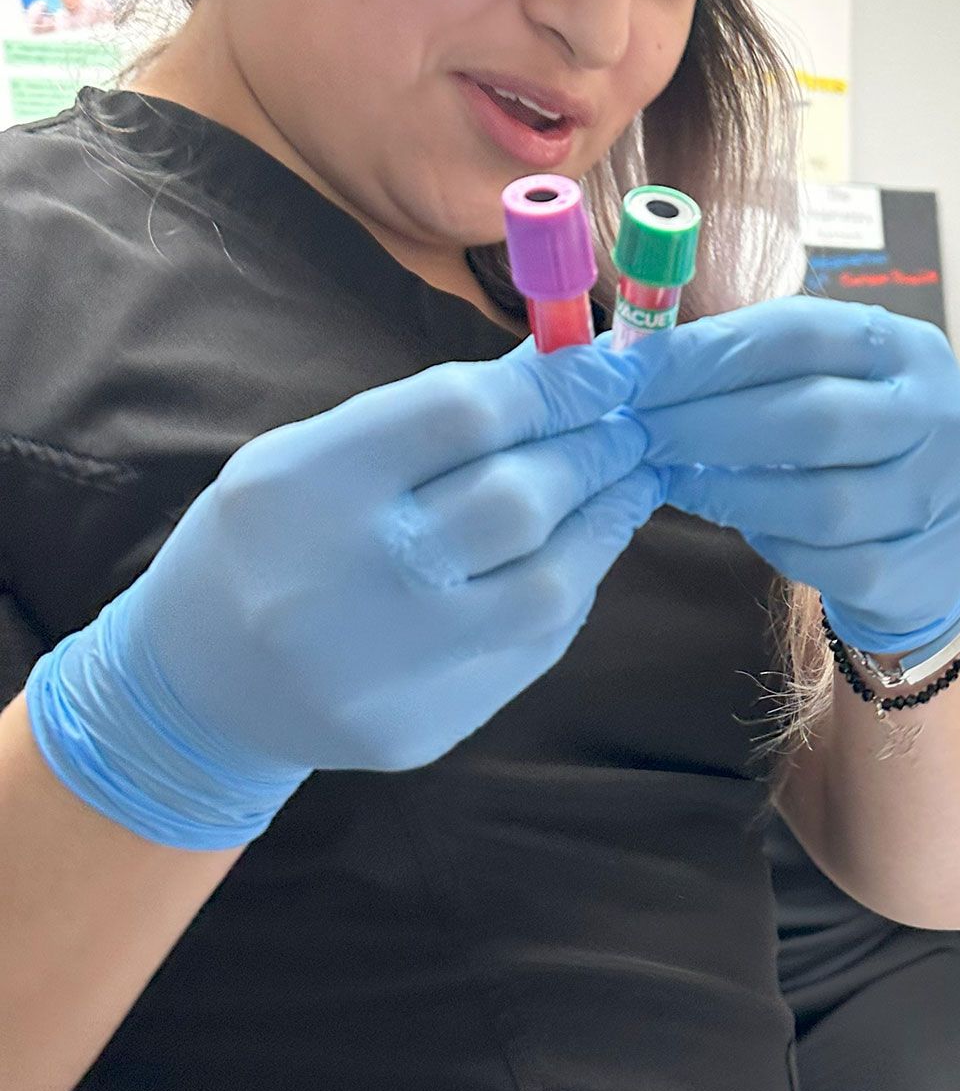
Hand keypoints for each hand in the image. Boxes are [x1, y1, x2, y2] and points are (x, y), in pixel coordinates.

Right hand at [27, 337, 660, 847]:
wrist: (199, 688)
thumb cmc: (273, 541)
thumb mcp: (318, 453)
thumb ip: (434, 415)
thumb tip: (563, 362)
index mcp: (306, 485)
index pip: (465, 414)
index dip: (557, 385)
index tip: (608, 368)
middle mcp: (346, 579)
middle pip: (518, 500)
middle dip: (595, 452)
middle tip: (629, 428)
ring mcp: (388, 668)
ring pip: (550, 586)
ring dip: (606, 522)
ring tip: (626, 483)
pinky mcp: (425, 729)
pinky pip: (534, 647)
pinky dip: (569, 589)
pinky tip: (577, 554)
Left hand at [625, 301, 959, 654]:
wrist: (937, 540)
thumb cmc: (858, 447)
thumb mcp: (828, 383)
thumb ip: (751, 369)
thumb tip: (634, 363)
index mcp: (909, 347)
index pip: (801, 334)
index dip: (708, 353)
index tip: (634, 374)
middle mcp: (943, 414)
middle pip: (814, 417)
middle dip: (709, 425)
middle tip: (642, 435)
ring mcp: (944, 496)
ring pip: (824, 501)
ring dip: (733, 492)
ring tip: (678, 482)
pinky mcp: (927, 568)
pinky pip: (835, 563)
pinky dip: (776, 545)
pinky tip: (743, 525)